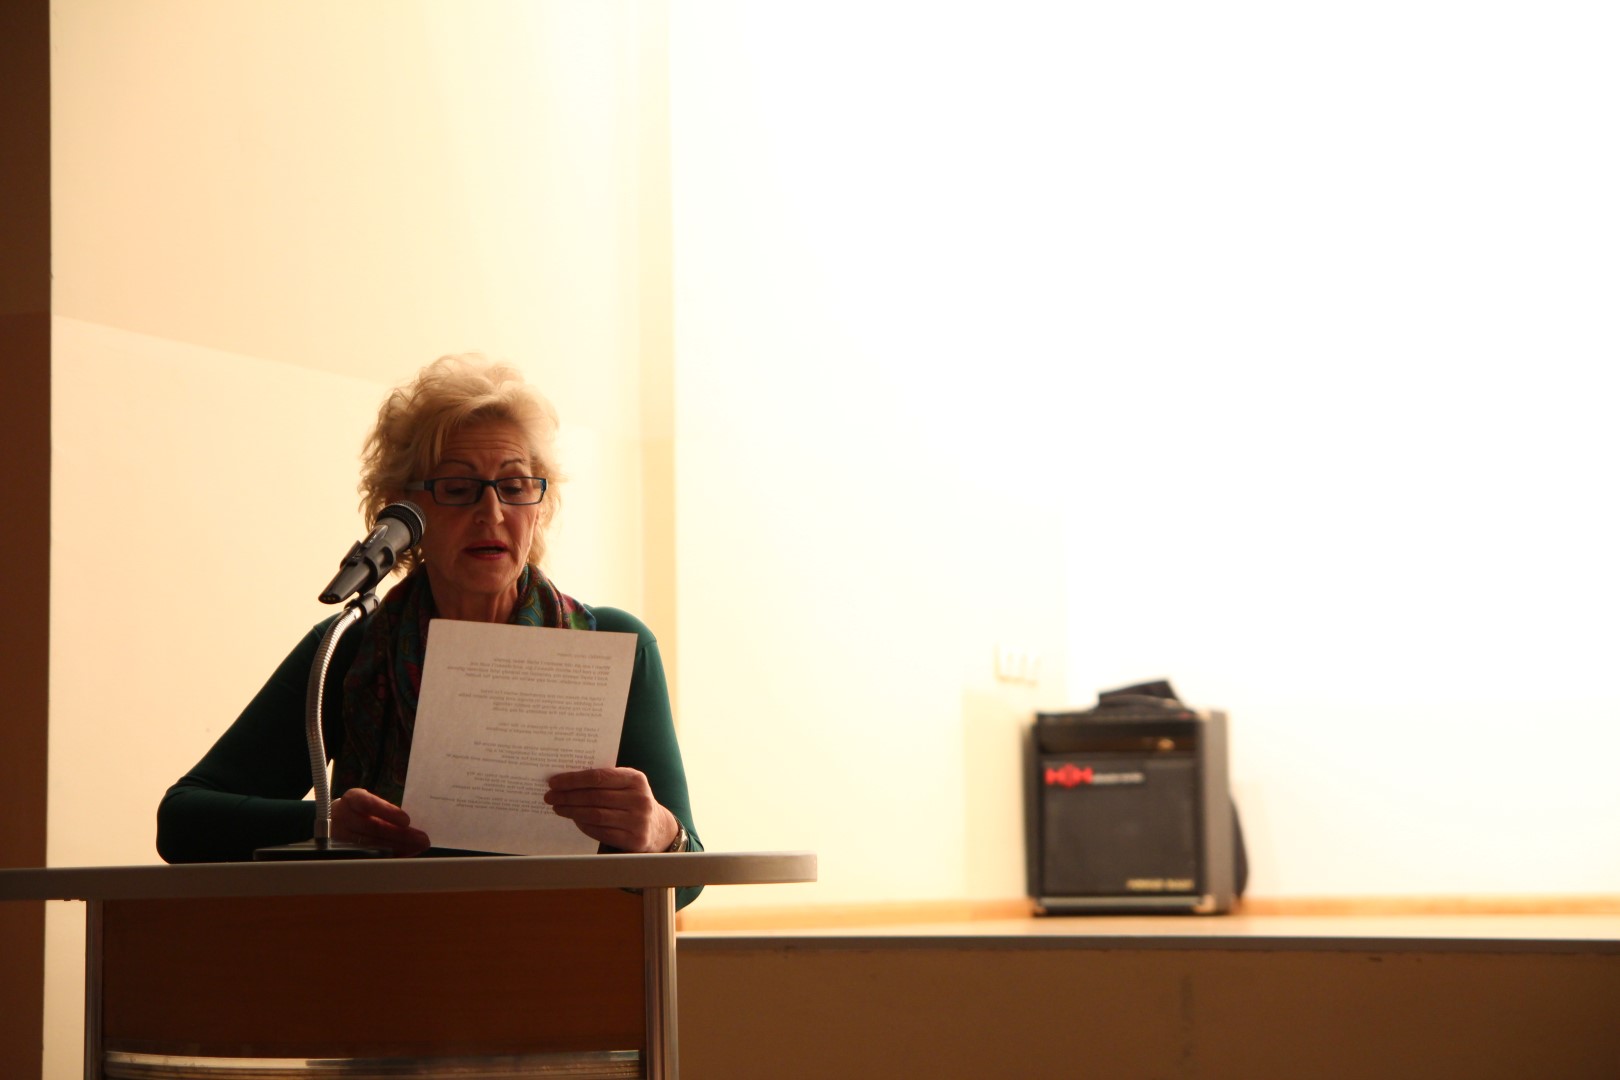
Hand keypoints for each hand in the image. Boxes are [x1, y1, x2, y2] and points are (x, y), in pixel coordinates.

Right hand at [330, 788, 430, 855]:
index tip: (407, 820)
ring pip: (371, 843)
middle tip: (422, 839)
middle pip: (372, 827)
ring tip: (417, 847)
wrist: (333, 820)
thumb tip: (412, 824)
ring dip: (397, 846)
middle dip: (400, 834)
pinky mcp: (343, 850)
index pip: (368, 803)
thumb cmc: (359, 810)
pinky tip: (403, 854)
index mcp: (353, 798)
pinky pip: (368, 854)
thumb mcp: (368, 803)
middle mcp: (343, 816)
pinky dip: (388, 854)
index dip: (387, 812)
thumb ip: (385, 810)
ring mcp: (341, 835)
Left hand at [543, 767, 679, 852]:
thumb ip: (604, 780)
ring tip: (558, 808)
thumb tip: (567, 780)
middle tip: (550, 797)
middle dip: (568, 796)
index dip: (574, 780)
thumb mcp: (626, 784)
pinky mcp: (634, 840)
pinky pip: (601, 832)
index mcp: (636, 779)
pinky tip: (574, 820)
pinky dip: (583, 825)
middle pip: (594, 797)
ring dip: (572, 811)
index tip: (554, 782)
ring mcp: (638, 821)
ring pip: (595, 815)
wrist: (657, 826)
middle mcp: (639, 799)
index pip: (599, 777)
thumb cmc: (633, 800)